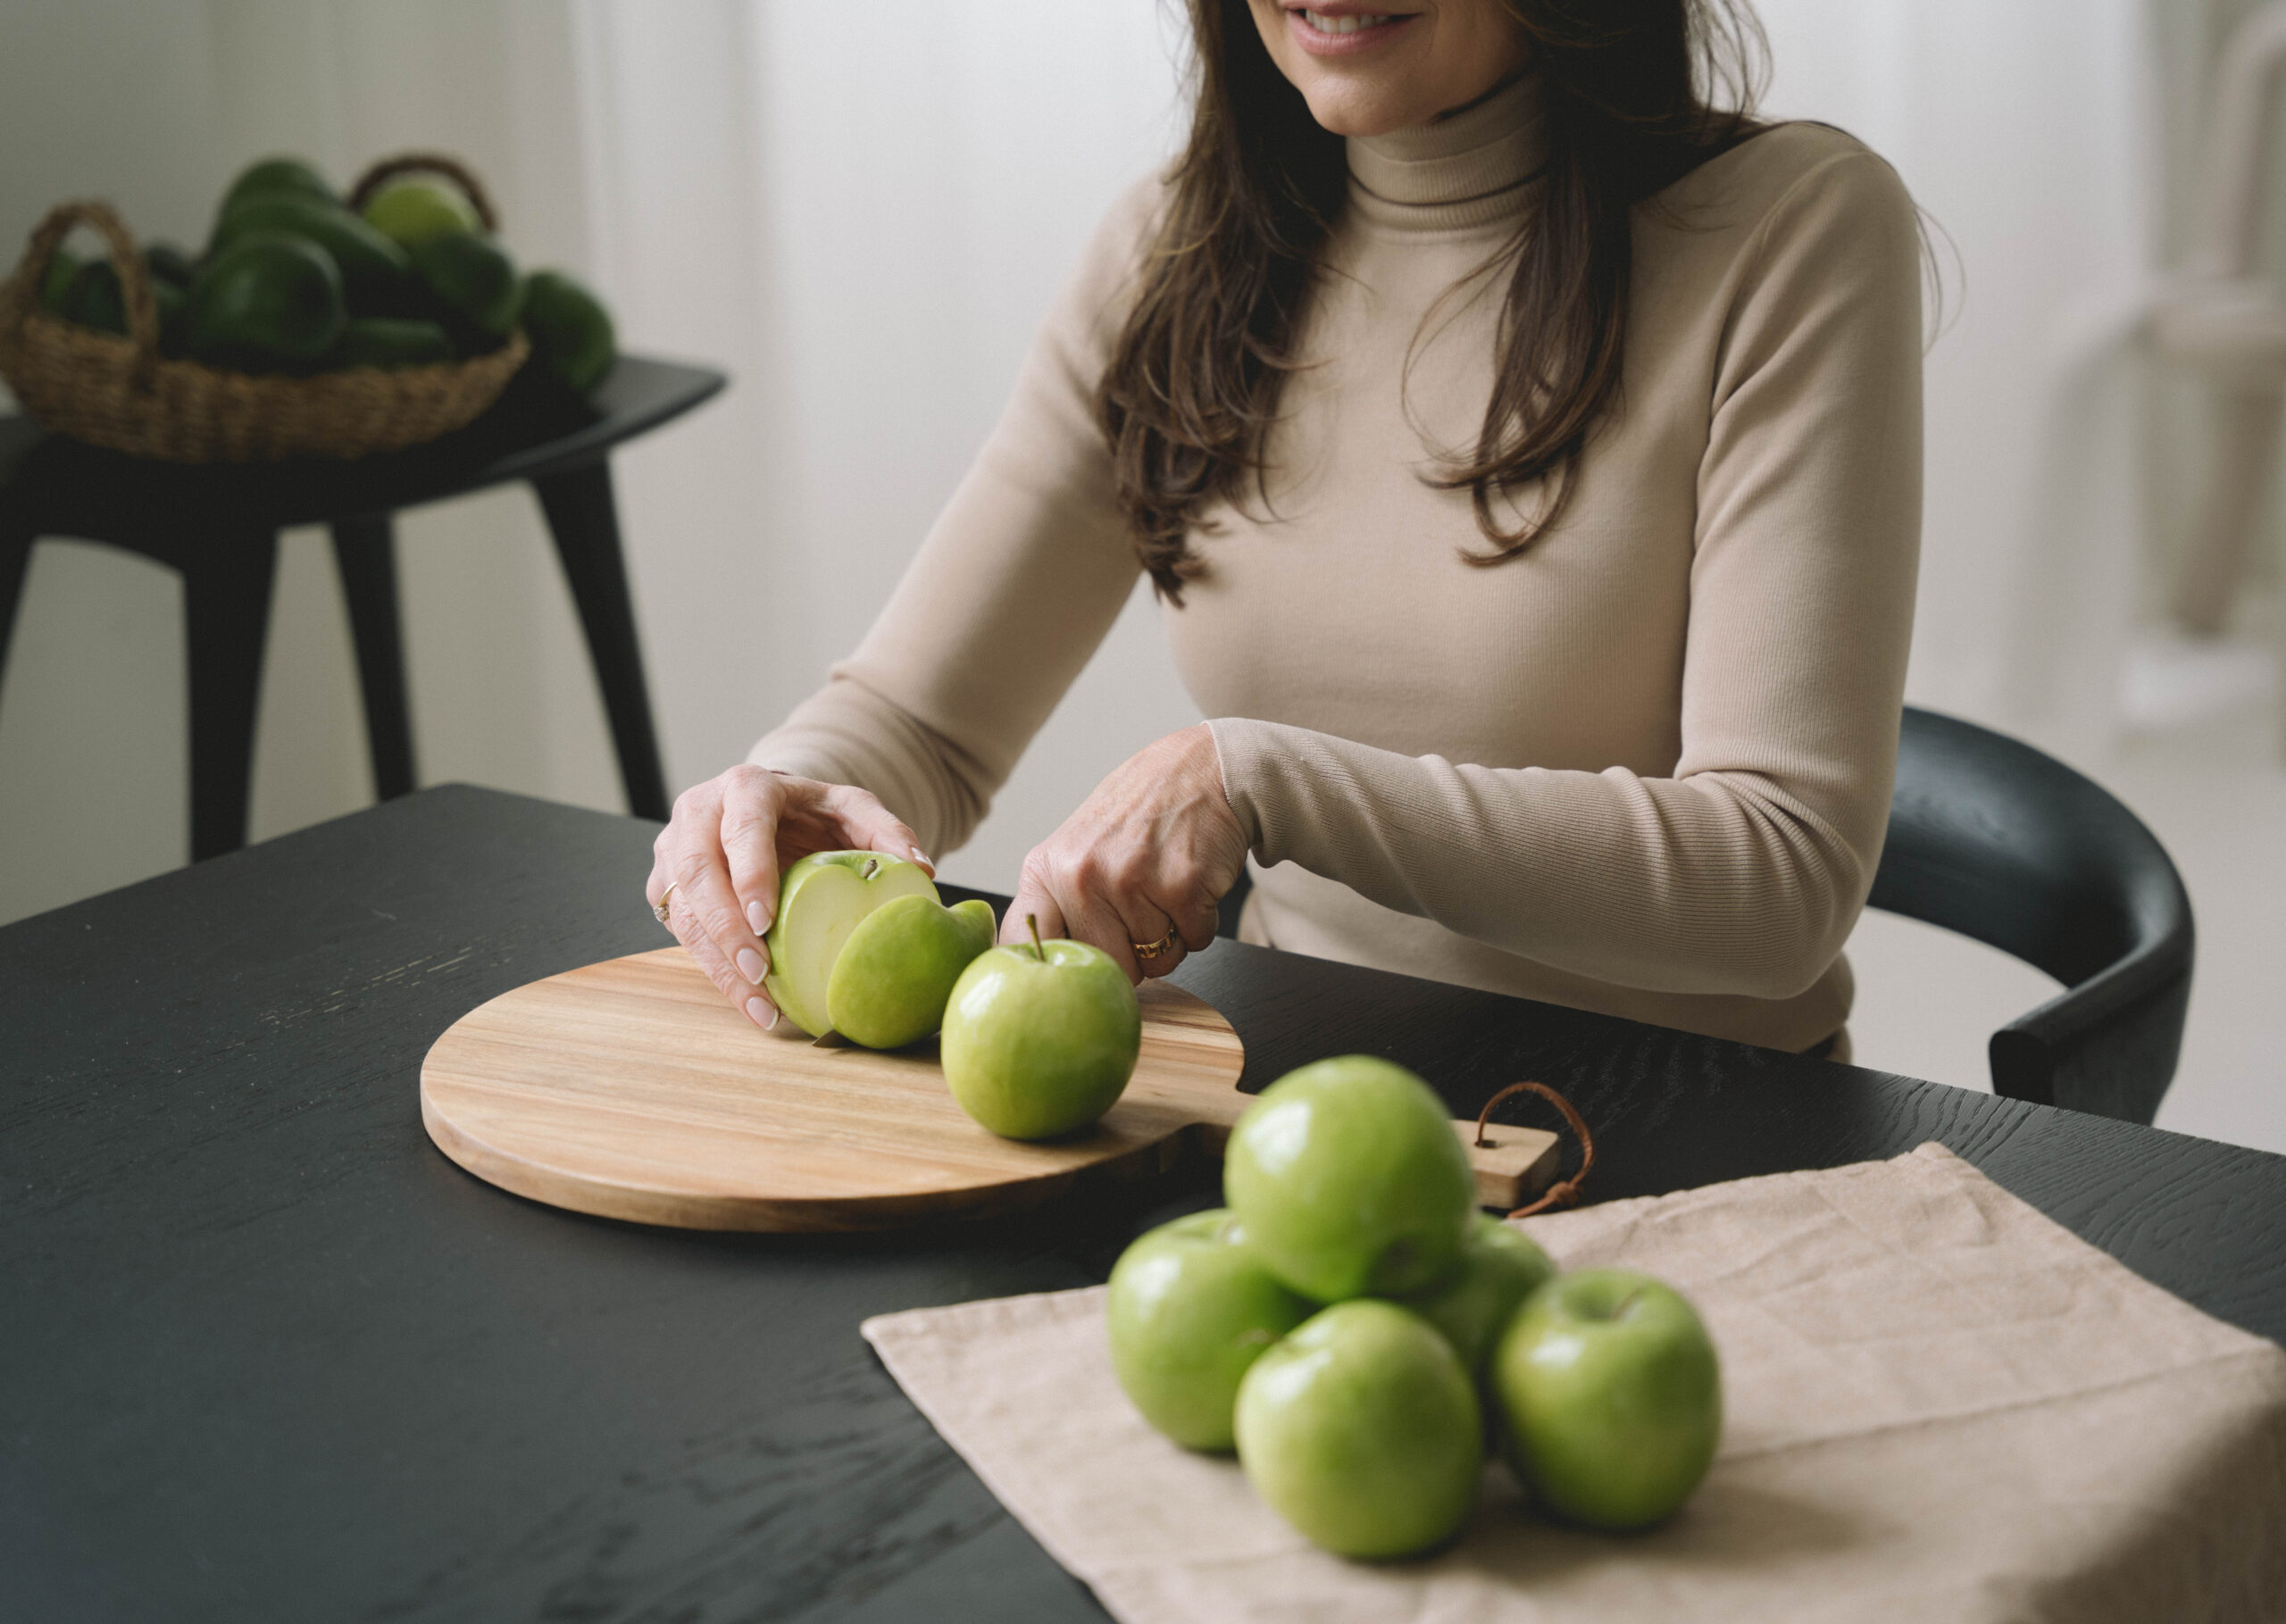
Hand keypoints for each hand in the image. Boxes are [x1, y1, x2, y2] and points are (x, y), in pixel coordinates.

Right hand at [646, 766, 930, 1029]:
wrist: (769, 809)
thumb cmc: (812, 813)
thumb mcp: (853, 810)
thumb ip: (886, 832)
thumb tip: (921, 869)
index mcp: (746, 788)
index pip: (740, 829)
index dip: (749, 874)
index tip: (765, 921)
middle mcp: (699, 813)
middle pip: (699, 873)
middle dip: (726, 929)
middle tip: (760, 971)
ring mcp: (674, 850)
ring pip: (684, 911)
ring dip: (719, 963)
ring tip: (760, 1005)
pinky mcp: (666, 885)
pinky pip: (682, 932)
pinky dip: (715, 972)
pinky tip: (750, 1003)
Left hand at [1007, 724, 1248, 982]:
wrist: (1201, 770)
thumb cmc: (1139, 815)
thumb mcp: (1077, 849)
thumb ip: (1060, 905)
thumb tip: (1047, 973)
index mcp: (1046, 871)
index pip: (1027, 947)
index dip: (1052, 975)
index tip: (1071, 975)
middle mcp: (1081, 876)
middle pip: (1108, 968)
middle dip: (1133, 954)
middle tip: (1142, 908)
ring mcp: (1131, 880)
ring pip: (1158, 961)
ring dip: (1172, 936)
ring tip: (1167, 887)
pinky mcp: (1182, 886)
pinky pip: (1195, 942)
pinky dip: (1200, 922)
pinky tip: (1191, 881)